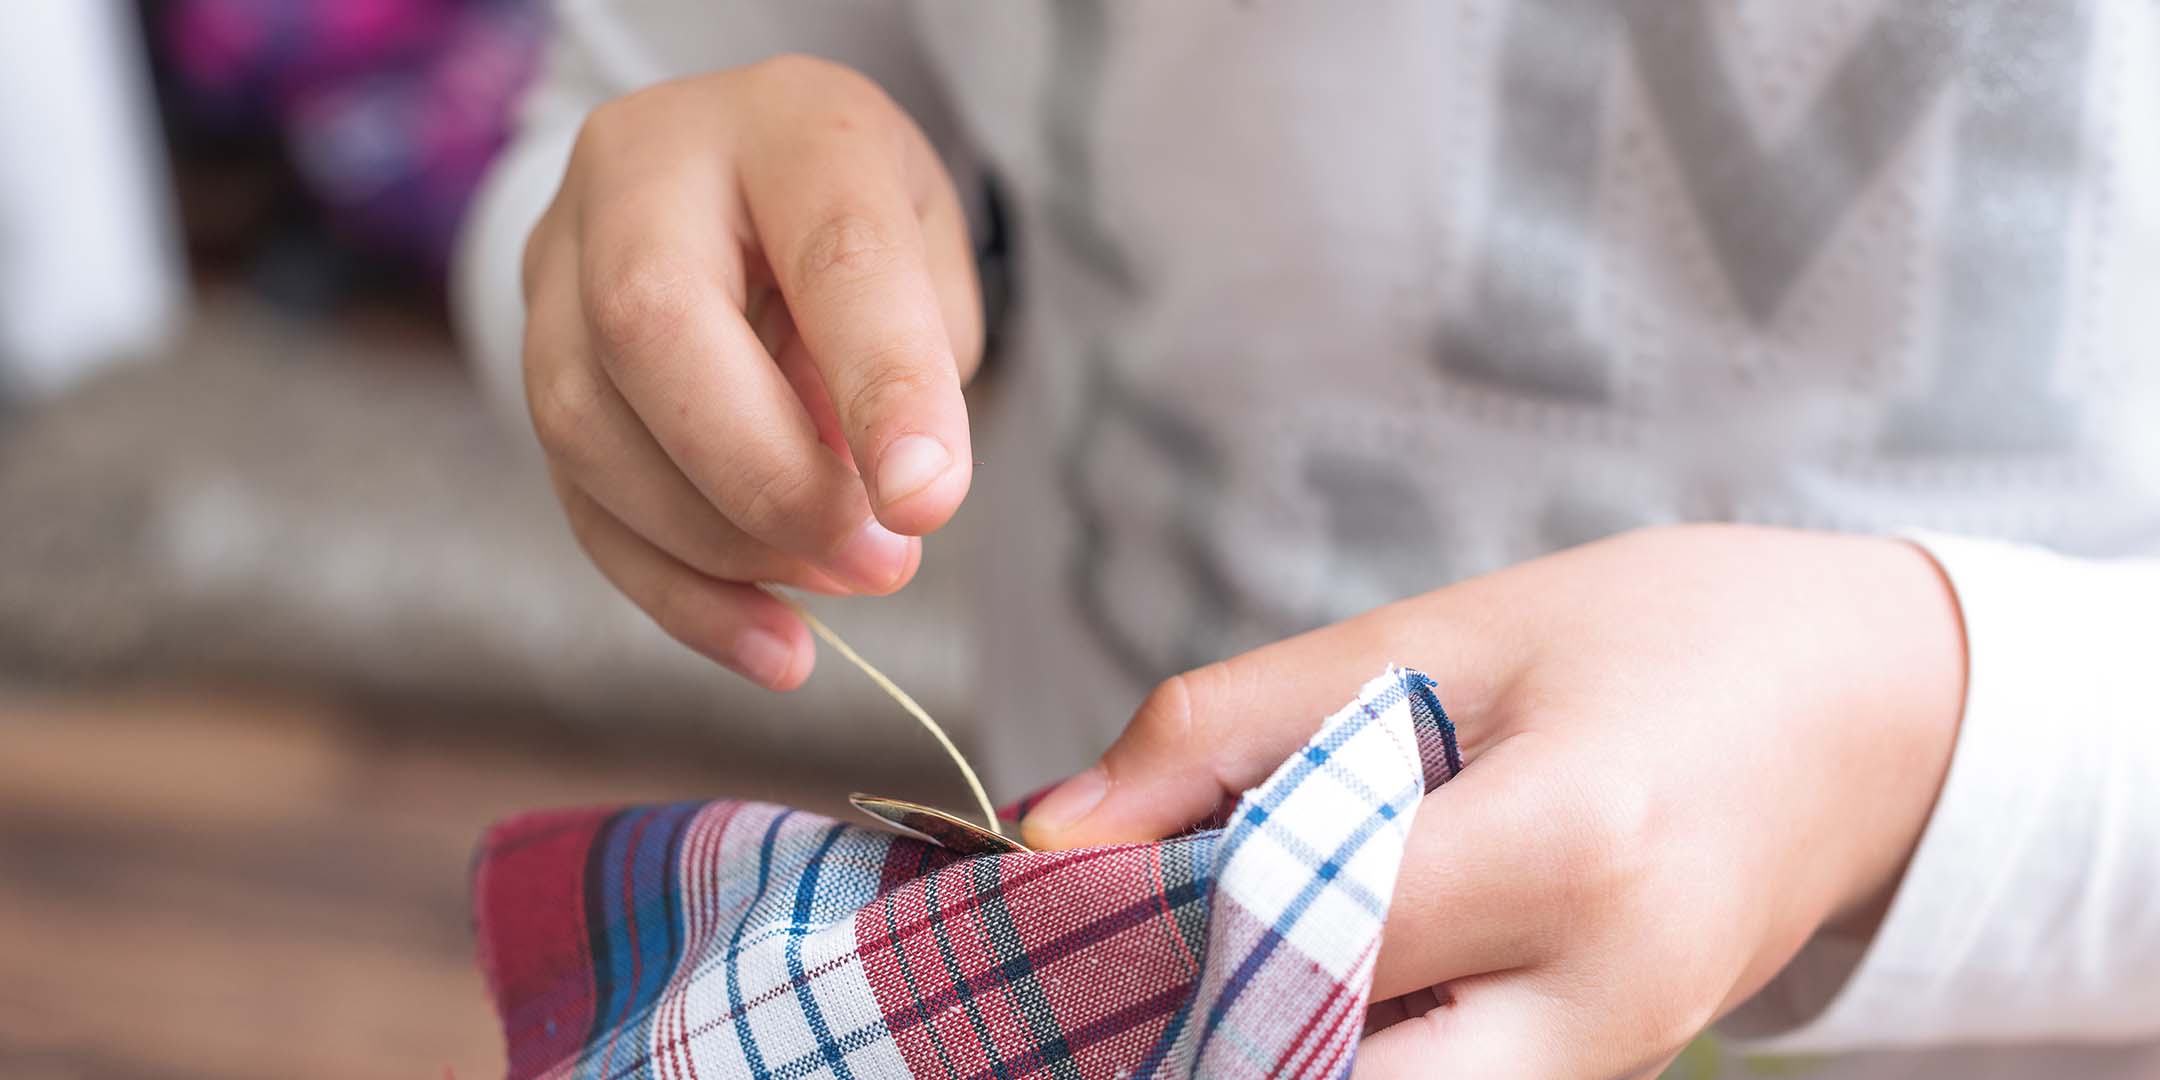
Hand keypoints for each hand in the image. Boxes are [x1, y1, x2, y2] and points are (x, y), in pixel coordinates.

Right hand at [521, 56, 981, 688]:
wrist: (738, 174)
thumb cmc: (853, 218)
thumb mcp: (924, 251)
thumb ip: (911, 360)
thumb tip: (872, 511)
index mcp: (781, 124)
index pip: (831, 251)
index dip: (882, 382)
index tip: (930, 502)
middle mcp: (638, 173)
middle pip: (650, 330)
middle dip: (769, 481)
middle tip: (882, 562)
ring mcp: (556, 265)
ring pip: (588, 428)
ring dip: (726, 546)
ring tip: (848, 580)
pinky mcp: (531, 362)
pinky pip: (581, 502)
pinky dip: (681, 596)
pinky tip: (773, 647)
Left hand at [1020, 525, 1967, 1078]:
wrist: (1878, 708)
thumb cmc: (1665, 633)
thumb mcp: (1443, 633)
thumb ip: (1233, 729)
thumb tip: (1050, 829)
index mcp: (1569, 848)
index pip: (1302, 940)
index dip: (1150, 924)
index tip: (1048, 888)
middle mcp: (1603, 997)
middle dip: (1198, 1044)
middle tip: (1102, 969)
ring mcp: (1620, 1061)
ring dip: (1261, 1053)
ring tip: (1181, 959)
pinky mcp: (1612, 1078)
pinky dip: (1342, 1056)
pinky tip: (1286, 972)